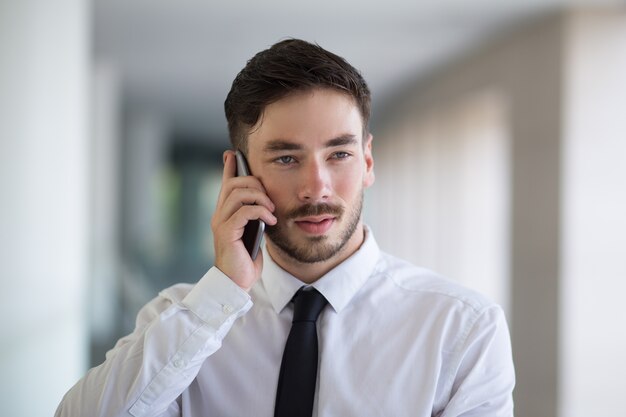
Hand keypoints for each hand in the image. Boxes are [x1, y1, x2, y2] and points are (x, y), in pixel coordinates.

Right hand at [211, 150, 276, 290]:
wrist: (237, 283)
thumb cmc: (246, 259)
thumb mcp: (253, 232)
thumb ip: (254, 216)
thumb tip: (265, 202)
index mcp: (225, 213)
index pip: (225, 184)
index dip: (229, 167)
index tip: (232, 154)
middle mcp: (219, 215)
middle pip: (233, 184)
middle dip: (255, 184)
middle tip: (270, 199)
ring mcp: (221, 223)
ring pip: (238, 194)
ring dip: (260, 198)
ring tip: (272, 210)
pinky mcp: (226, 233)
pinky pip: (244, 211)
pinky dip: (261, 212)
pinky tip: (271, 221)